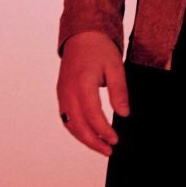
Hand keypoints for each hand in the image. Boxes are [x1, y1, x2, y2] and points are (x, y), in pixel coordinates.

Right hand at [58, 30, 130, 154]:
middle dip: (94, 141)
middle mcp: (68, 91)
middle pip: (78, 125)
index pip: (92, 115)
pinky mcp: (61, 95)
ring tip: (101, 147)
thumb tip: (123, 114)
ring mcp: (62, 94)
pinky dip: (76, 129)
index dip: (104, 130)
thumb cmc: (99, 50)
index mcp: (82, 83)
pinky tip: (89, 135)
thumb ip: (119, 91)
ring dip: (84, 139)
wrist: (82, 36)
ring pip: (70, 124)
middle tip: (109, 150)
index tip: (116, 140)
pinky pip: (66, 117)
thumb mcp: (115, 67)